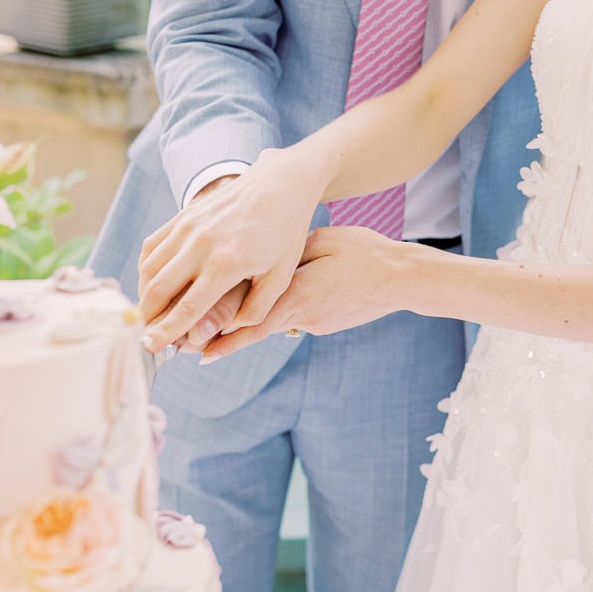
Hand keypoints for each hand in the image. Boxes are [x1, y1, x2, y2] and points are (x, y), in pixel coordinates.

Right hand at [138, 148, 324, 352]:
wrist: (280, 184)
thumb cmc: (285, 233)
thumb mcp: (281, 276)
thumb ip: (257, 310)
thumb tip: (227, 331)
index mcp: (227, 264)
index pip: (188, 307)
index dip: (167, 331)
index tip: (151, 347)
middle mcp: (201, 245)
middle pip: (159, 290)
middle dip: (147, 318)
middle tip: (145, 336)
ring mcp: (189, 227)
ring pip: (149, 268)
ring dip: (143, 295)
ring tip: (148, 314)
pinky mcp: (184, 215)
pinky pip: (152, 246)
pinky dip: (146, 269)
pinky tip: (151, 285)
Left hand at [200, 226, 414, 362]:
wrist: (402, 278)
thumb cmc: (364, 252)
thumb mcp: (320, 242)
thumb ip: (285, 253)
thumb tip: (255, 259)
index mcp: (297, 294)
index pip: (250, 321)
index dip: (221, 338)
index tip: (194, 349)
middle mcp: (302, 315)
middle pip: (254, 330)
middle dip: (222, 341)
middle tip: (190, 350)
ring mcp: (314, 323)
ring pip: (273, 322)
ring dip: (247, 326)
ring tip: (215, 334)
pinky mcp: (325, 324)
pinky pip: (293, 318)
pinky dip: (276, 313)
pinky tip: (272, 304)